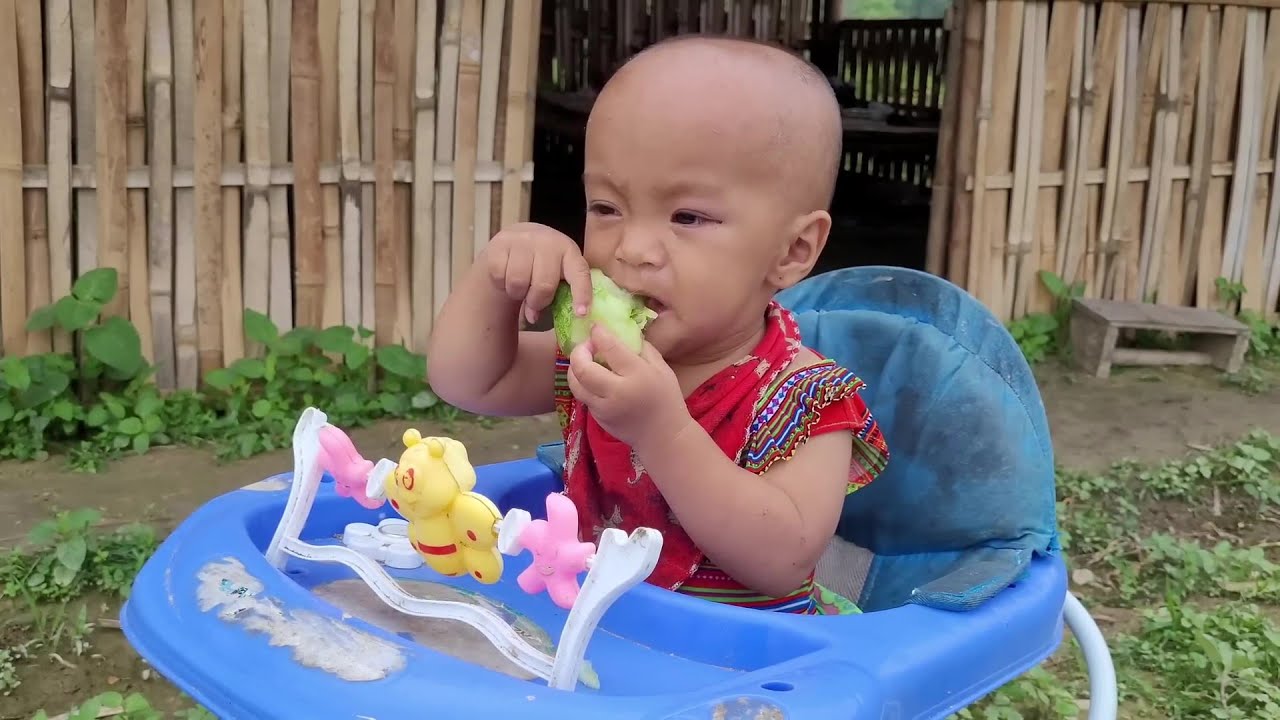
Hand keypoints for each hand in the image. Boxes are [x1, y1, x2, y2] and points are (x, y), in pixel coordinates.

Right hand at [483, 223, 591, 323]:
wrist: (518, 238)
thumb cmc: (543, 264)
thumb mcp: (557, 274)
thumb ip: (553, 296)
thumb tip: (532, 317)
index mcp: (569, 251)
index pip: (579, 274)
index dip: (581, 294)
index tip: (580, 314)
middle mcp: (548, 242)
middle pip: (543, 285)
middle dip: (537, 301)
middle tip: (533, 303)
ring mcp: (523, 240)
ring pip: (518, 281)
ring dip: (517, 293)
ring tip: (520, 287)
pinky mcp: (501, 242)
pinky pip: (499, 275)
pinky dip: (501, 283)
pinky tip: (506, 277)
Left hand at [566, 324, 691, 449]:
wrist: (663, 436)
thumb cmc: (666, 399)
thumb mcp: (662, 369)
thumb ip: (642, 348)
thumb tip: (621, 331)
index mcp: (637, 376)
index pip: (611, 348)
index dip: (599, 333)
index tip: (596, 326)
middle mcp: (617, 392)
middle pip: (584, 368)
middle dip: (579, 352)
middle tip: (585, 345)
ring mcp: (604, 408)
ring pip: (576, 384)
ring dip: (574, 368)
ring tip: (583, 361)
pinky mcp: (598, 418)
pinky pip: (583, 396)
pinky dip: (583, 383)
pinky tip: (592, 378)